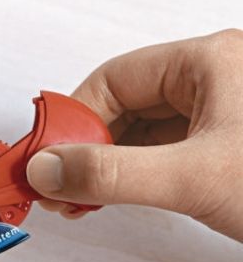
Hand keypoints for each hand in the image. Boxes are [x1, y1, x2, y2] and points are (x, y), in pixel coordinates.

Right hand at [26, 29, 242, 240]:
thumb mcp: (194, 177)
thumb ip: (113, 174)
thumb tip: (49, 171)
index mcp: (207, 64)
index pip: (114, 80)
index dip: (73, 119)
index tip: (48, 156)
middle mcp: (208, 83)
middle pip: (120, 106)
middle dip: (83, 148)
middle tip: (56, 182)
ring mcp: (211, 117)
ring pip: (134, 133)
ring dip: (100, 165)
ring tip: (75, 197)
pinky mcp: (213, 149)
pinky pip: (152, 154)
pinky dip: (124, 176)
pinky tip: (106, 197)